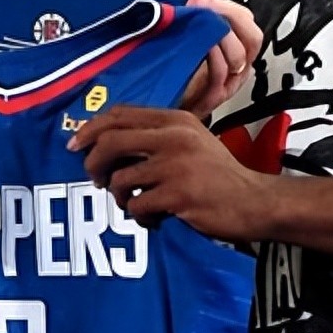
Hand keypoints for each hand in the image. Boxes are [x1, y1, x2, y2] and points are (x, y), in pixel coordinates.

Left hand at [70, 105, 273, 241]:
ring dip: (119, 196)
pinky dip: (138, 216)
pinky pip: (138, 206)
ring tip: (132, 203)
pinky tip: (152, 218)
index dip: (91, 129)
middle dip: (94, 163)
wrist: (255, 201)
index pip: (120, 114)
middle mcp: (174, 137)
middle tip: (94, 179)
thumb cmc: (220, 176)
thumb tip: (110, 144)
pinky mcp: (178, 194)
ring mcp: (176, 166)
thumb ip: (158, 137)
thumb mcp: (193, 141)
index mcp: (175, 120)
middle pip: (111, 141)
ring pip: (121, 179)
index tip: (76, 145)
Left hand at [178, 0, 260, 120]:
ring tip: (203, 29)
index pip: (248, 22)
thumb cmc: (172, 72)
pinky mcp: (214, 98)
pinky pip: (221, 74)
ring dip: (221, 37)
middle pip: (253, 39)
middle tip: (210, 12)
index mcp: (233, 49)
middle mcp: (235, 67)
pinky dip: (212, 58)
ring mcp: (227, 83)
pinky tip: (200, 48)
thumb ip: (196, 11)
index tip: (209, 0)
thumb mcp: (185, 34)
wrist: (157, 101)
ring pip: (240, 56)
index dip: (232, 8)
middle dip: (231, 19)